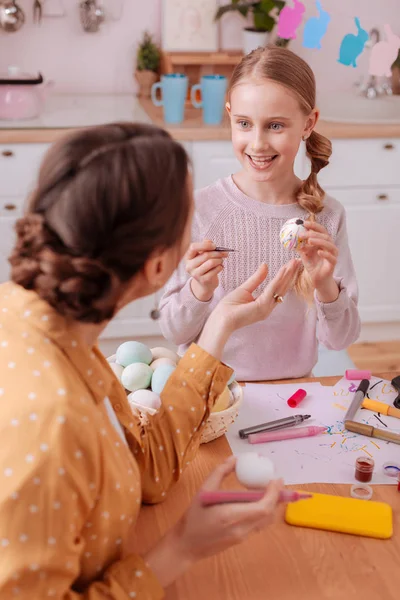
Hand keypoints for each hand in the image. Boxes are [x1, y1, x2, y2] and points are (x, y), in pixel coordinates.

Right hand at [142, 458, 282, 586]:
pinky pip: (259, 524)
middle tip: (276, 481)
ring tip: (269, 489)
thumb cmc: (193, 517)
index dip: (274, 494)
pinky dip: (263, 512)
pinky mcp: (241, 540)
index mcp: (231, 516)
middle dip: (277, 497)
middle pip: (269, 514)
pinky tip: (256, 501)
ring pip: (266, 521)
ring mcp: (243, 536)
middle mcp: (241, 528)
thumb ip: (219, 473)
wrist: (186, 545)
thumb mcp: (203, 491)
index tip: (276, 479)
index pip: (263, 507)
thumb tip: (234, 459)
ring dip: (272, 505)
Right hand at [186, 240, 227, 301]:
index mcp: (188, 257)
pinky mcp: (203, 280)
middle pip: (205, 255)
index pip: (193, 247)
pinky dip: (220, 267)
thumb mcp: (203, 255)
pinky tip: (220, 267)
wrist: (205, 283)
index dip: (205, 245)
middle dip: (217, 253)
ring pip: (211, 262)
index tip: (214, 246)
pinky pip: (215, 270)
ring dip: (219, 260)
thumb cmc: (205, 266)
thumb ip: (205, 246)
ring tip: (221, 260)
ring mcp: (196, 274)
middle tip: (224, 253)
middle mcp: (189, 266)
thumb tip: (208, 241)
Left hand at [197, 260, 299, 358]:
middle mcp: (268, 307)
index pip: (277, 288)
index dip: (284, 276)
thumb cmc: (229, 307)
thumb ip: (257, 279)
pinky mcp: (262, 306)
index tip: (289, 265)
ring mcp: (267, 307)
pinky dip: (278, 278)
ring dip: (288, 274)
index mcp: (264, 304)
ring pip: (280, 287)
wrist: (222, 319)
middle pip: (282, 288)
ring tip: (294, 263)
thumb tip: (265, 266)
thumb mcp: (245, 289)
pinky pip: (272, 289)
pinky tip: (284, 270)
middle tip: (297, 261)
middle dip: (290, 274)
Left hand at [300, 221, 339, 301]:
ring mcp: (333, 254)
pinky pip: (331, 257)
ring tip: (310, 240)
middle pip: (325, 236)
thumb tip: (292, 238)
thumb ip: (301, 246)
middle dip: (314, 233)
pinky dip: (325, 253)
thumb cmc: (312, 265)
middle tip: (303, 234)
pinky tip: (318, 251)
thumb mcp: (304, 254)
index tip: (304, 223)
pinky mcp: (333, 263)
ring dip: (319, 241)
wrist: (317, 279)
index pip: (320, 231)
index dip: (313, 226)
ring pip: (329, 245)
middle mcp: (330, 246)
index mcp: (323, 242)